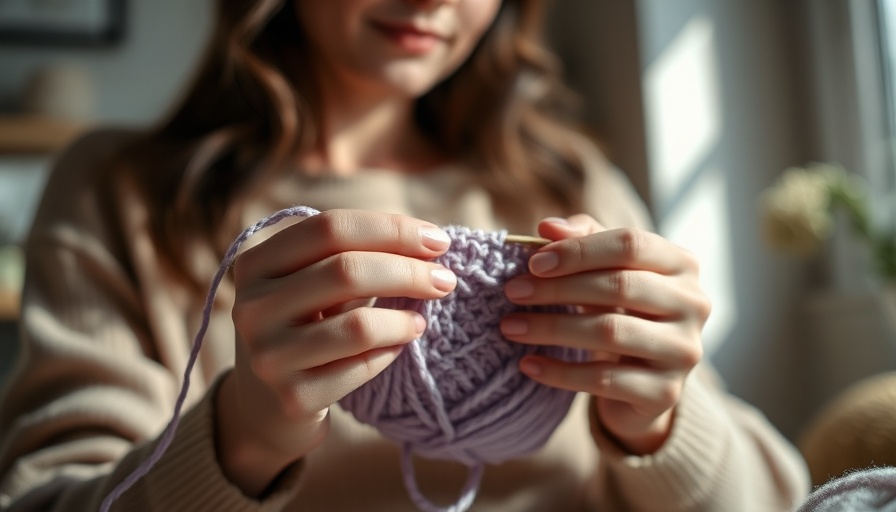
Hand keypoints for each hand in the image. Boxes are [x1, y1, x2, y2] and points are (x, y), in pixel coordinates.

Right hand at [216, 209, 456, 495]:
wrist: (266, 405)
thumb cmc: (305, 327)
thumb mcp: (312, 283)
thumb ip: (355, 255)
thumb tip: (428, 240)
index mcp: (256, 263)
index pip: (330, 228)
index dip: (391, 229)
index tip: (437, 240)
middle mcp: (251, 306)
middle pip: (346, 270)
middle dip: (408, 271)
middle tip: (446, 279)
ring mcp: (268, 355)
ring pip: (358, 325)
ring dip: (403, 318)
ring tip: (422, 319)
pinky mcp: (293, 397)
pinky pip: (360, 368)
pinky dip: (390, 353)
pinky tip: (399, 346)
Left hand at [499, 214, 709, 454]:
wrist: (643, 382)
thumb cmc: (620, 311)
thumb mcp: (605, 270)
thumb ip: (581, 240)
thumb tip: (548, 227)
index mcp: (682, 264)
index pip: (630, 244)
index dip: (578, 250)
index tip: (533, 262)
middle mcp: (694, 304)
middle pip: (619, 286)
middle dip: (558, 288)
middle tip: (513, 292)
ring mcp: (683, 351)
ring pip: (609, 333)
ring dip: (551, 328)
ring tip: (510, 327)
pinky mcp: (665, 393)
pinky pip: (603, 380)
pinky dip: (559, 372)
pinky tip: (528, 364)